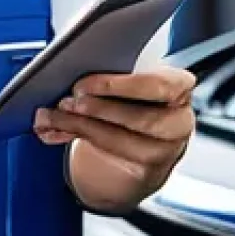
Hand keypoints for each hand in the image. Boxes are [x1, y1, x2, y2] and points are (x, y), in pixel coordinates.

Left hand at [33, 65, 196, 213]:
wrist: (150, 137)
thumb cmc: (141, 98)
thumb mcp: (138, 80)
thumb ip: (118, 73)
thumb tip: (76, 63)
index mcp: (181, 89)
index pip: (161, 85)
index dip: (122, 86)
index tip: (85, 84)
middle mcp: (178, 123)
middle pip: (141, 118)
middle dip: (100, 110)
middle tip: (70, 101)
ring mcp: (163, 151)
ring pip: (120, 142)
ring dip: (80, 127)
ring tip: (53, 116)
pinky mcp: (142, 172)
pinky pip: (105, 157)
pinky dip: (73, 140)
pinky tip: (53, 132)